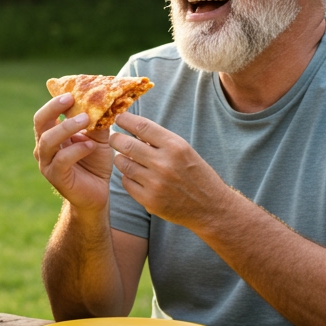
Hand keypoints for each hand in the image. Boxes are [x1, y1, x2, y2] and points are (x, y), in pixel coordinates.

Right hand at [34, 93, 113, 211]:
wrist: (97, 193)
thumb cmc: (95, 163)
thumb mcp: (98, 138)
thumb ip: (96, 122)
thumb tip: (104, 100)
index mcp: (51, 135)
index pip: (46, 114)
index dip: (56, 101)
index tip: (72, 91)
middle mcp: (44, 147)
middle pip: (40, 122)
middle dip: (54, 108)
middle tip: (72, 99)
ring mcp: (47, 163)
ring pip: (48, 140)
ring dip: (66, 127)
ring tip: (85, 120)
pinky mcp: (56, 177)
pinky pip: (61, 160)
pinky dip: (76, 150)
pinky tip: (91, 146)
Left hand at [109, 113, 231, 228]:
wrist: (211, 207)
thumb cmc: (196, 174)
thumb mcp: (184, 151)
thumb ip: (160, 140)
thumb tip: (132, 128)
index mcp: (175, 146)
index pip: (142, 126)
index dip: (125, 120)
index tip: (119, 118)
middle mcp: (164, 163)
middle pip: (126, 144)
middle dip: (115, 138)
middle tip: (114, 138)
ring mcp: (155, 183)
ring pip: (122, 163)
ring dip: (121, 159)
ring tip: (126, 158)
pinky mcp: (149, 200)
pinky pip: (126, 182)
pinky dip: (127, 177)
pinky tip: (135, 176)